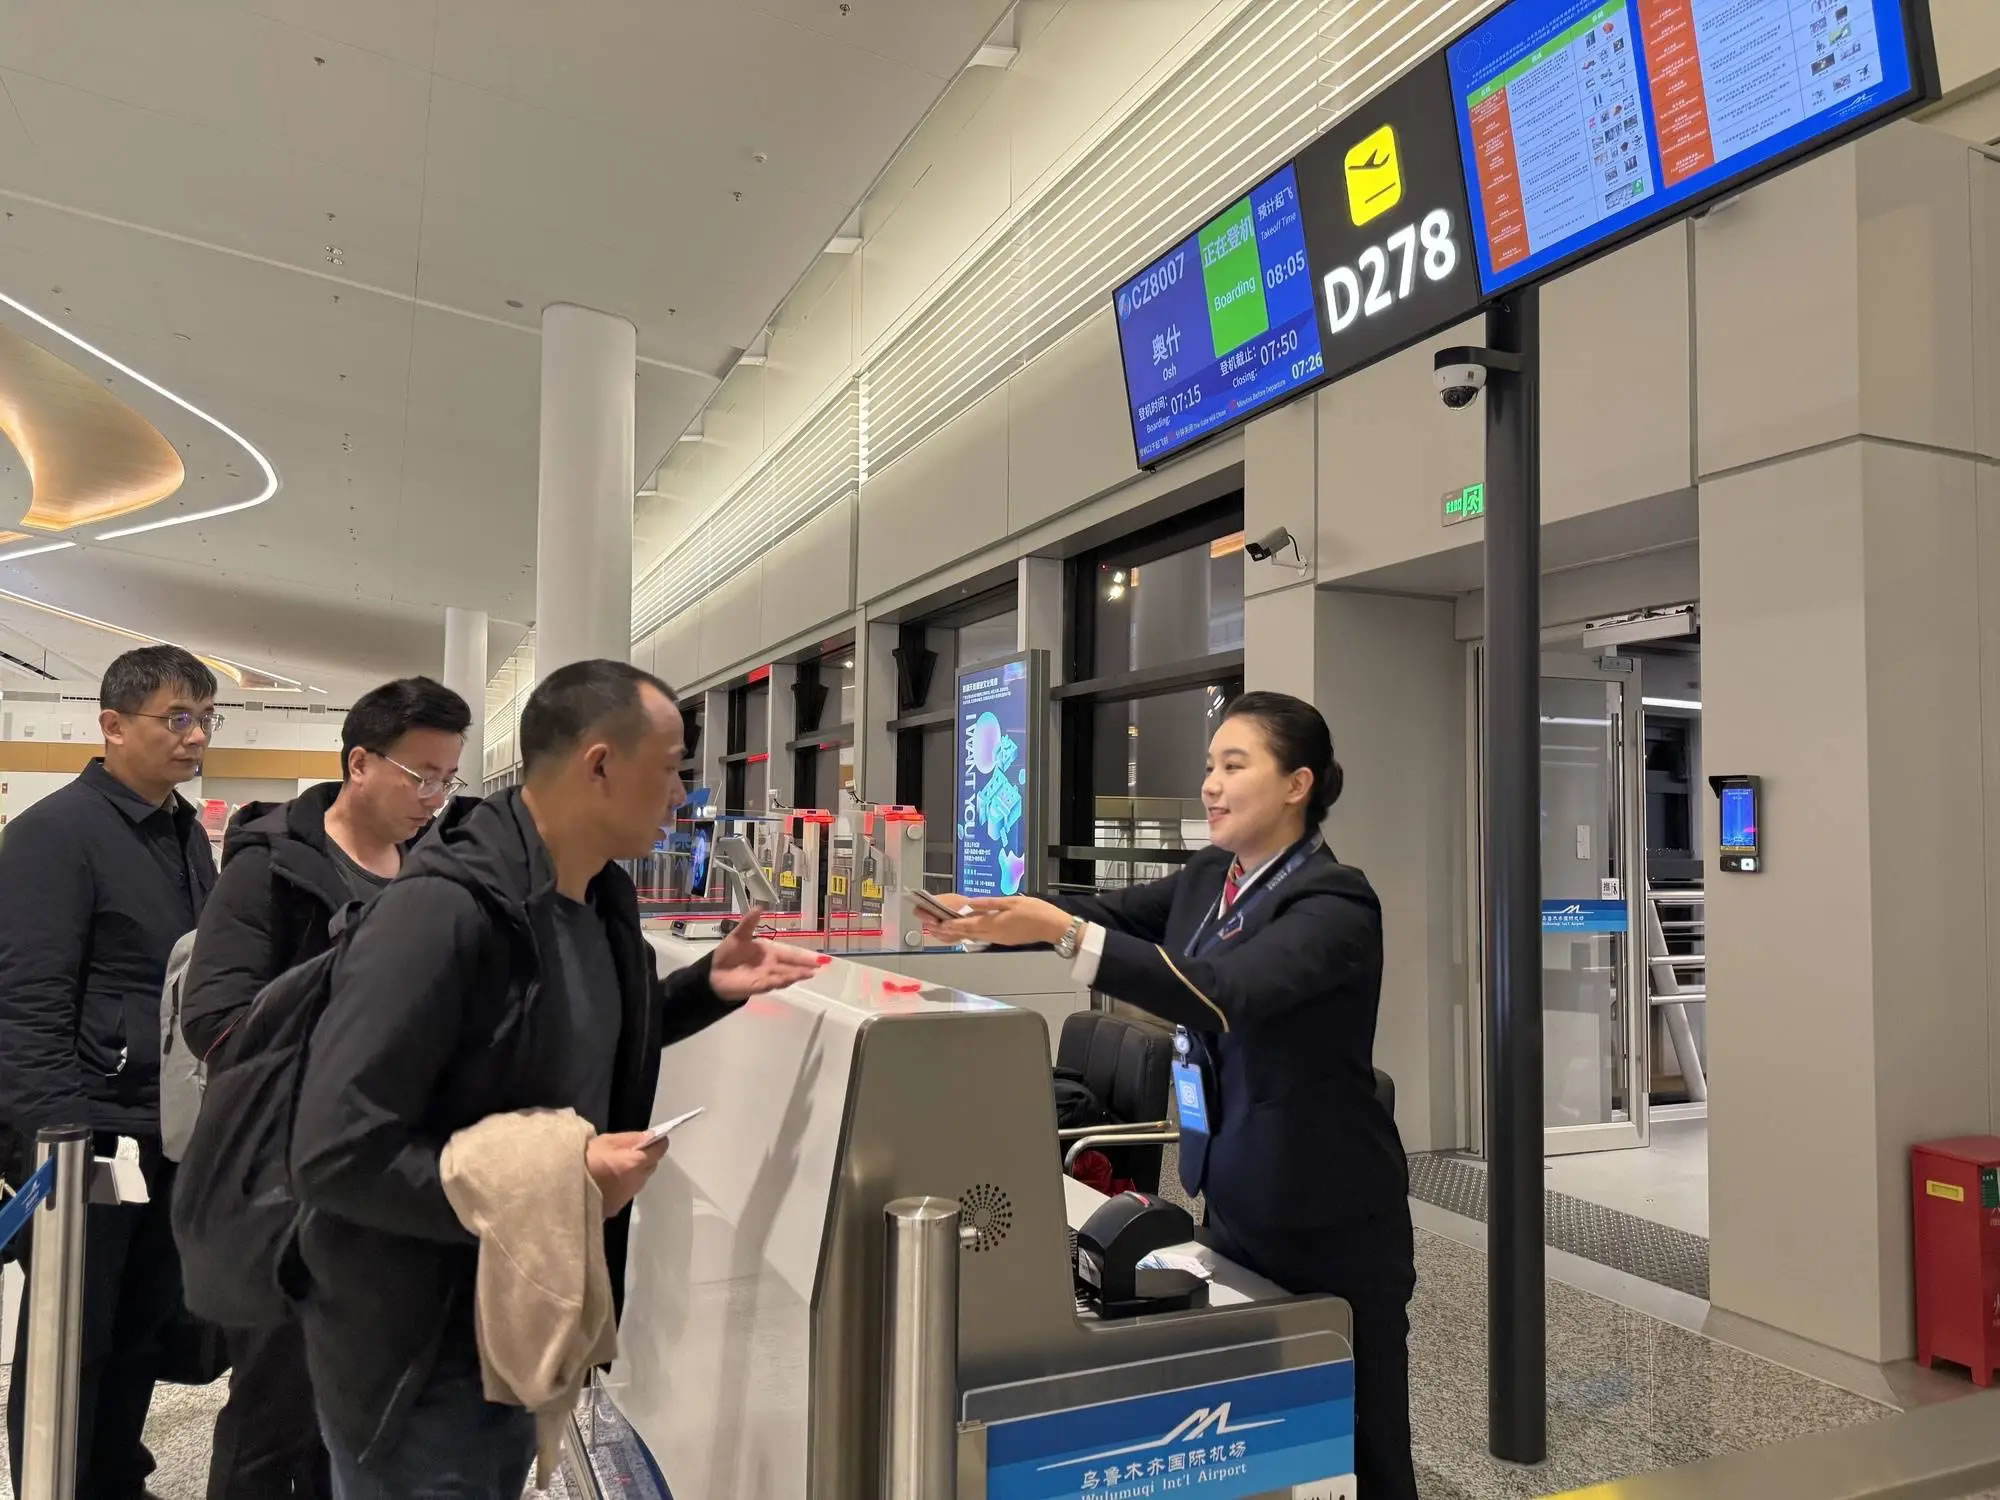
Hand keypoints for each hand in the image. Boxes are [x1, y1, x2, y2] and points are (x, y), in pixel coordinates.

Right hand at [586, 1130, 667, 1216]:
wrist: (562, 1188)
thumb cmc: (584, 1159)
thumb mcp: (606, 1141)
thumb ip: (631, 1139)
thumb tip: (649, 1136)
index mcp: (636, 1163)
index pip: (659, 1151)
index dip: (657, 1143)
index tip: (650, 1139)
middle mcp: (636, 1182)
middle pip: (650, 1167)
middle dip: (644, 1159)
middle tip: (627, 1152)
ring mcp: (626, 1197)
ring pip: (638, 1181)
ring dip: (633, 1174)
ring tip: (614, 1167)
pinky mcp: (616, 1208)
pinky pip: (626, 1193)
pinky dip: (622, 1186)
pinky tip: (606, 1182)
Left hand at [709, 907, 822, 1000]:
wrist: (713, 973)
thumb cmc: (728, 953)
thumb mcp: (739, 935)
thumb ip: (749, 923)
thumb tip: (759, 907)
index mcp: (770, 951)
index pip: (790, 952)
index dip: (804, 955)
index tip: (819, 957)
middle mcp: (771, 964)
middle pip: (792, 965)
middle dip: (806, 965)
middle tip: (822, 965)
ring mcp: (766, 976)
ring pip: (785, 975)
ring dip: (797, 974)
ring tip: (810, 973)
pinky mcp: (758, 986)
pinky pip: (772, 983)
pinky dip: (781, 981)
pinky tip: (790, 979)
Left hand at [932, 896, 1072, 948]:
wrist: (1053, 927)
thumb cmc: (1035, 911)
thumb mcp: (1012, 901)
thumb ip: (989, 903)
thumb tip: (970, 903)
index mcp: (994, 923)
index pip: (966, 925)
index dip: (950, 925)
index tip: (936, 924)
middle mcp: (993, 934)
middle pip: (966, 933)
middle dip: (949, 931)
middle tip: (933, 929)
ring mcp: (999, 938)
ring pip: (973, 936)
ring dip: (958, 934)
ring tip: (944, 931)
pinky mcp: (1004, 939)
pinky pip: (982, 937)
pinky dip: (970, 934)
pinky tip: (966, 930)